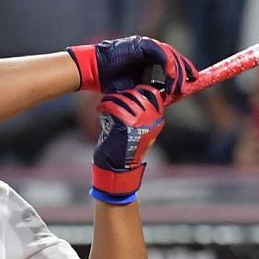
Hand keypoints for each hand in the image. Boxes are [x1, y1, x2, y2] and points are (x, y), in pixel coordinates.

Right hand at [67, 35, 197, 97]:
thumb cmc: (111, 82)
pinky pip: (160, 53)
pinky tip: (170, 75)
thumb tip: (165, 101)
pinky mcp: (142, 45)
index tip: (190, 83)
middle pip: (174, 57)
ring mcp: (146, 46)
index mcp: (148, 59)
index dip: (182, 72)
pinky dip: (167, 63)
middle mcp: (149, 50)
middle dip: (184, 69)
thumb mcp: (136, 90)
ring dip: (176, 71)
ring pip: (169, 54)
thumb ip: (150, 92)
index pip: (170, 63)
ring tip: (178, 86)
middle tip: (192, 81)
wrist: (94, 73)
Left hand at [90, 85, 166, 203]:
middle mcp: (151, 119)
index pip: (152, 94)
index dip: (139, 90)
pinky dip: (104, 105)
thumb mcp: (139, 130)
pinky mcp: (125, 124)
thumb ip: (140, 114)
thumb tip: (131, 94)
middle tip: (113, 98)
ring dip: (111, 99)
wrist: (118, 168)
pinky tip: (101, 109)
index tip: (128, 92)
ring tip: (105, 103)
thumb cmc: (126, 148)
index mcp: (157, 120)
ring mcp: (139, 121)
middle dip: (122, 94)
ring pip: (124, 98)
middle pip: (136, 94)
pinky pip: (113, 106)